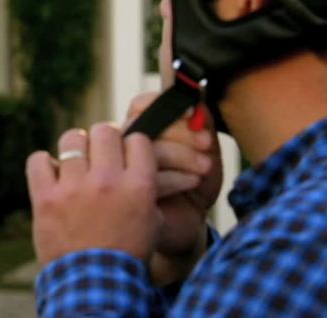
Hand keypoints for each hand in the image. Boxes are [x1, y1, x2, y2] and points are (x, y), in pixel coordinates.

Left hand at [26, 124, 160, 264]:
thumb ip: (145, 186)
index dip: (130, 144)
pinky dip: (43, 164)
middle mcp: (108, 181)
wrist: (95, 284)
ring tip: (74, 163)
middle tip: (99, 155)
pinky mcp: (46, 198)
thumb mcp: (151, 220)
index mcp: (139, 185)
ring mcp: (75, 188)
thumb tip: (138, 159)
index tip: (124, 154)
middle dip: (102, 140)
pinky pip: (38, 160)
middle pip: (104, 131)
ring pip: (72, 139)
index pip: (136, 138)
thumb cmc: (126, 254)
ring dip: (74, 149)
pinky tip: (51, 175)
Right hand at [126, 93, 222, 284]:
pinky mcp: (125, 194)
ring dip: (180, 154)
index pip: (141, 105)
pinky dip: (175, 177)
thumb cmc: (192, 184)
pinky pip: (144, 177)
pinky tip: (193, 182)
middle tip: (205, 142)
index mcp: (140, 130)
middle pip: (141, 124)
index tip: (193, 113)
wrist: (187, 225)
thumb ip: (200, 124)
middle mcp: (125, 147)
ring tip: (205, 167)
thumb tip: (198, 102)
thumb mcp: (203, 151)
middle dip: (178, 131)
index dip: (163, 104)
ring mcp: (121, 170)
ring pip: (141, 148)